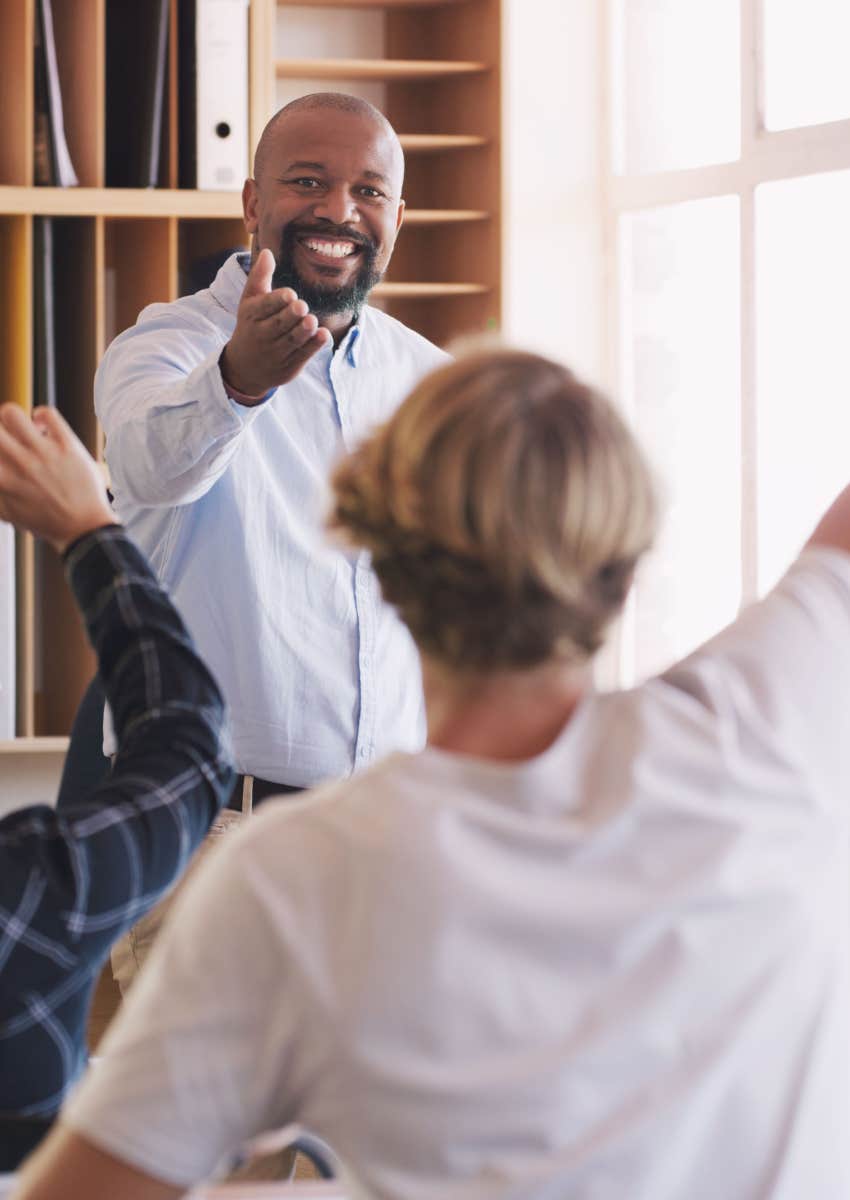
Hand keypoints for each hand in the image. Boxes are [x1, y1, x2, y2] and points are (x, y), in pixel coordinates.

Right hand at [0, 405, 114, 552]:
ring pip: (11, 413)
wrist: (84, 528)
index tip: (2, 454)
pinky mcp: (67, 445)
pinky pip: (47, 413)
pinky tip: (43, 428)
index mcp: (2, 479)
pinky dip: (40, 415)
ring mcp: (43, 452)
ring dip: (12, 419)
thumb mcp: (9, 513)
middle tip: (6, 439)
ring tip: (22, 430)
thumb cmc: (46, 523)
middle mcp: (19, 463)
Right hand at [220, 248, 332, 400]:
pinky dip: (313, 346)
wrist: (244, 368)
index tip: (290, 294)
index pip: (264, 307)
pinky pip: (303, 356)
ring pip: (292, 341)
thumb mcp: (249, 301)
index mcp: (252, 315)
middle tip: (302, 306)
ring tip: (311, 320)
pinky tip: (323, 334)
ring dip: (303, 331)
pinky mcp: (289, 366)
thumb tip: (268, 252)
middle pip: (279, 325)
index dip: (277, 301)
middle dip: (290, 316)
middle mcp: (262, 335)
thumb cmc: (251, 325)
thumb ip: (260, 276)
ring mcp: (276, 353)